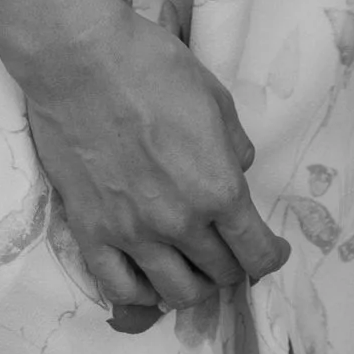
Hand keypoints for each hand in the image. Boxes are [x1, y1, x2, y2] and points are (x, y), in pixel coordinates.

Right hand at [15, 0, 290, 319]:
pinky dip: (141, 294)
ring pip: (175, 293)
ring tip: (192, 267)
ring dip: (193, 285)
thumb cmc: (152, 66)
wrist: (80, 59)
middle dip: (233, 264)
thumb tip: (236, 171)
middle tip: (228, 249)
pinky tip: (148, 280)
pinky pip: (119, 289)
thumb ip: (234, 146)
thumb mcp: (215, 97)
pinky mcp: (91, 232)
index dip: (271, 257)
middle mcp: (179, 222)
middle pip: (219, 273)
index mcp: (217, 188)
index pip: (256, 250)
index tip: (273, 252)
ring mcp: (131, 234)